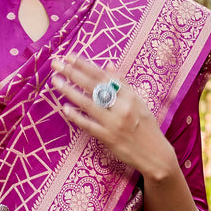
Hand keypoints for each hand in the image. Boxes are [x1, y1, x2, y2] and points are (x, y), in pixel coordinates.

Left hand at [52, 52, 176, 180]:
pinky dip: (77, 117)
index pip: (103, 76)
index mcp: (130, 96)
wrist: (155, 154)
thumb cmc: (146, 126)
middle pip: (94, 86)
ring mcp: (114, 123)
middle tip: (56, 64)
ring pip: (88, 104)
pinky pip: (88, 125)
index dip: (85, 65)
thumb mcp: (138, 102)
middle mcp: (122, 107)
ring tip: (55, 81)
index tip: (70, 56)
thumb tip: (108, 65)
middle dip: (73, 73)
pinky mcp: (108, 138)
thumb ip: (122, 84)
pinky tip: (65, 109)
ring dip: (70, 91)